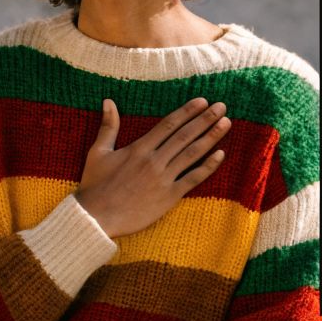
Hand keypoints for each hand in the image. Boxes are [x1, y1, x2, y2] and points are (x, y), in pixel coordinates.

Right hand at [75, 97, 231, 238]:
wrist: (95, 218)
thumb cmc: (95, 186)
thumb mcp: (98, 153)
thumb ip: (108, 127)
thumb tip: (108, 101)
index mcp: (139, 148)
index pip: (168, 125)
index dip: (187, 111)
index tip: (203, 101)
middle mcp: (154, 160)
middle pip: (185, 135)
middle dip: (205, 119)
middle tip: (222, 106)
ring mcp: (163, 179)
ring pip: (192, 154)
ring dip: (211, 137)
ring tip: (226, 123)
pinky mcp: (169, 197)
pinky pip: (192, 178)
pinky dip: (208, 166)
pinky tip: (221, 154)